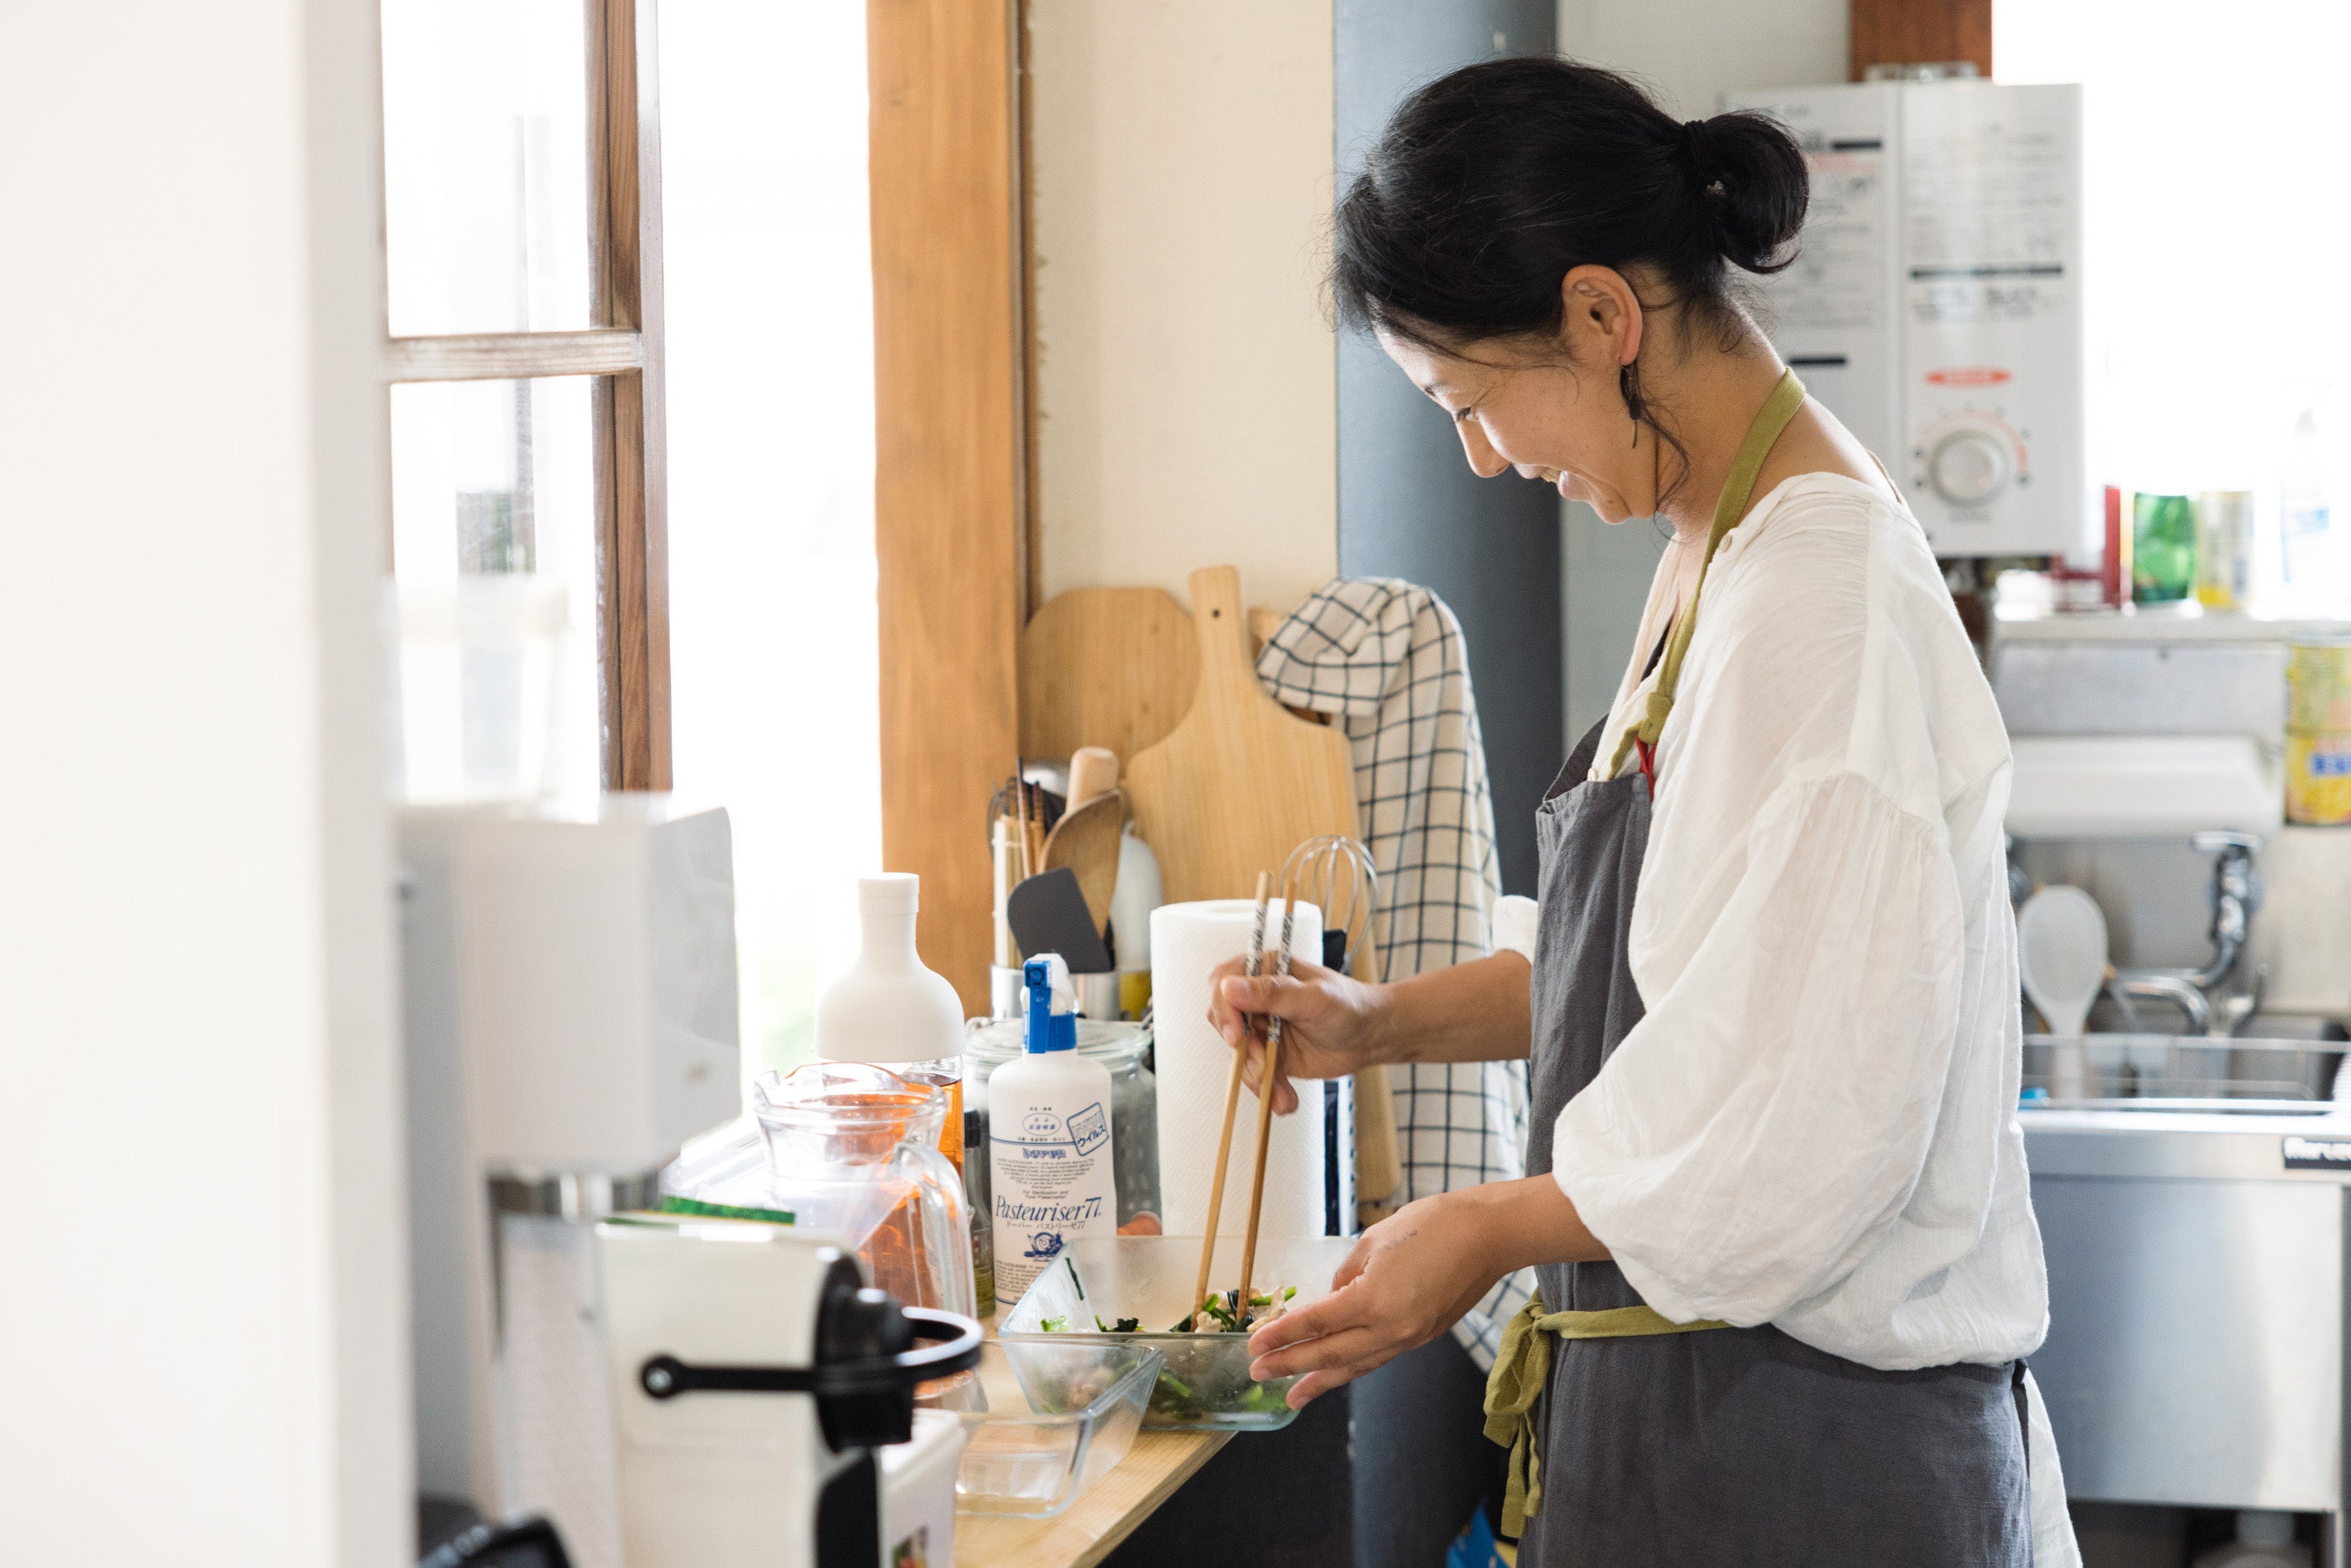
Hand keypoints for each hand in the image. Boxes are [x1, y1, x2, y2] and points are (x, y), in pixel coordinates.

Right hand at [1207, 954, 1386, 1114]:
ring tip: (1283, 1092)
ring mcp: (1262, 1028)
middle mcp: (1257, 998)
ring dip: (1258, 1078)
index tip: (1237, 1035)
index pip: (1223, 984)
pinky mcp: (1269, 1054)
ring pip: (1239, 1055)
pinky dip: (1268, 1090)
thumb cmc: (1349, 1006)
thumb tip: (1229, 987)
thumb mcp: (1313, 998)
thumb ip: (1273, 993)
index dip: (1224, 1009)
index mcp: (1263, 970)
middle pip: (1225, 1023)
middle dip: (1243, 1050)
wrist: (1372, 1037)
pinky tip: (1286, 1101)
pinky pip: (1256, 1074)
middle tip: (1264, 1066)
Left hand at [1244, 1191, 1505, 1404]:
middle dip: (1291, 1365)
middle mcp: (1390, 1328)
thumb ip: (1346, 1275)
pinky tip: (1336, 1372)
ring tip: (1293, 1395)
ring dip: (1321, 1380)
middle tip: (1258, 1372)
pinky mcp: (1422, 1336)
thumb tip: (1332, 1298)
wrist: (1487, 1236)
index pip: (1316, 1323)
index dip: (1283, 1335)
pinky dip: (1352, 1367)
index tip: (1255, 1343)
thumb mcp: (1375, 1240)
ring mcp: (1409, 1337)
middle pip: (1330, 1353)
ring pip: (1355, 1365)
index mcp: (1373, 1300)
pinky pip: (1378, 1357)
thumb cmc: (1432, 1225)